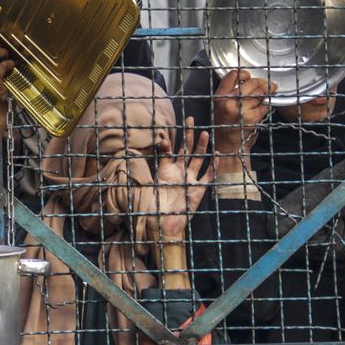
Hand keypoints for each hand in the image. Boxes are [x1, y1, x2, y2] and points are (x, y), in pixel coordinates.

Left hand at [150, 117, 213, 240]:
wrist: (163, 225)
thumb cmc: (152, 210)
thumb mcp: (144, 190)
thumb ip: (141, 176)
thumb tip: (128, 165)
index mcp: (165, 172)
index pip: (167, 152)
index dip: (166, 143)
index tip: (165, 135)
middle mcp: (178, 173)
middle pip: (185, 150)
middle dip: (188, 135)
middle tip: (190, 120)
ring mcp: (189, 180)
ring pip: (197, 159)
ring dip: (201, 146)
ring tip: (204, 132)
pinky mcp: (198, 190)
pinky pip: (208, 176)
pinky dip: (213, 166)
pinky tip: (217, 154)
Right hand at [212, 70, 273, 154]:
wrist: (228, 146)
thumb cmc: (225, 125)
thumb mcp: (220, 106)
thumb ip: (229, 92)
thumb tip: (248, 79)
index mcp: (220, 96)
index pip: (233, 75)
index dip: (244, 73)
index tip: (249, 76)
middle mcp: (229, 101)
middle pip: (251, 83)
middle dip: (261, 82)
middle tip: (267, 83)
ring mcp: (242, 109)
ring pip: (260, 93)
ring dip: (268, 90)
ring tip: (272, 89)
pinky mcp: (253, 117)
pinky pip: (264, 105)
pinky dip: (267, 104)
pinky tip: (266, 105)